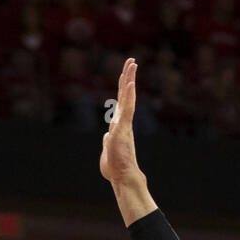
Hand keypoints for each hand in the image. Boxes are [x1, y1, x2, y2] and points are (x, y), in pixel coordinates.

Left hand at [100, 57, 142, 186]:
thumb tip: (107, 135)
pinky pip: (128, 109)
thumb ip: (107, 142)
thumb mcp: (107, 152)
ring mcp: (124, 124)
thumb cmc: (115, 169)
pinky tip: (131, 83)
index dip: (123, 88)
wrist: (122, 178)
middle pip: (125, 95)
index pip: (121, 102)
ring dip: (130, 80)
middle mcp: (123, 122)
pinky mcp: (124, 129)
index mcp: (119, 125)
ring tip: (133, 64)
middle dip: (128, 77)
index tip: (126, 75)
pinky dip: (129, 96)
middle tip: (132, 61)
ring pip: (128, 98)